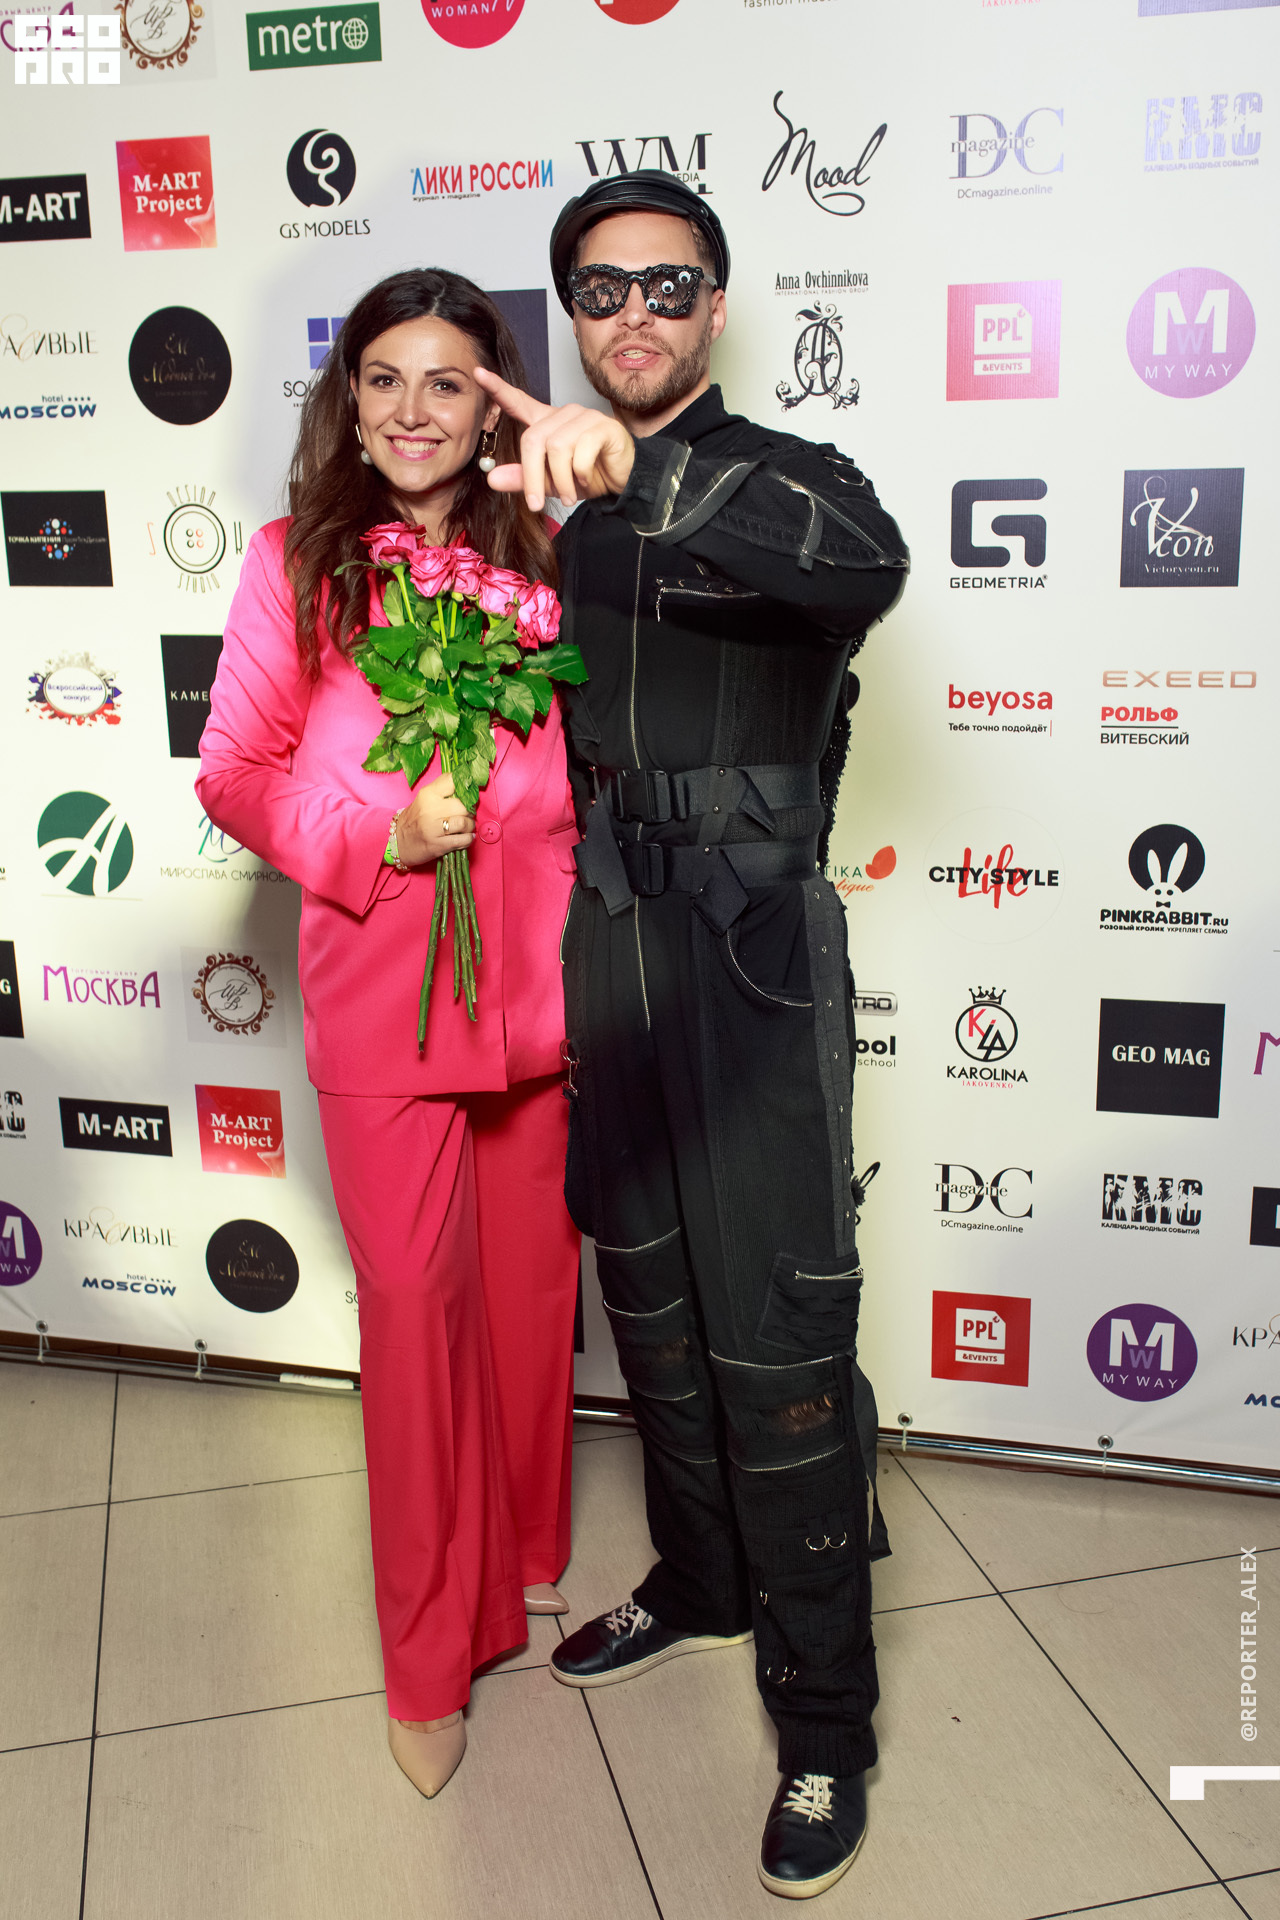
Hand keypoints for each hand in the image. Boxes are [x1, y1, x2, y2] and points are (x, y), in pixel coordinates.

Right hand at [395, 771, 475, 865]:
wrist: (398, 843)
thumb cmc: (415, 819)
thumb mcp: (424, 799)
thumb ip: (442, 790)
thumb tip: (466, 784)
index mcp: (427, 794)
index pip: (453, 781)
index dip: (465, 787)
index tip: (467, 793)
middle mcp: (430, 809)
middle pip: (463, 805)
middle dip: (469, 811)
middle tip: (466, 814)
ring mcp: (433, 828)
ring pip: (465, 823)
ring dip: (469, 826)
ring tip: (465, 827)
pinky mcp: (438, 845)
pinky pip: (463, 840)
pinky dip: (468, 839)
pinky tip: (465, 837)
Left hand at [473, 367, 634, 512]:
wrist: (624, 482)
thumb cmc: (588, 477)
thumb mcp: (549, 483)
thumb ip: (522, 479)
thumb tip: (491, 478)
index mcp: (548, 423)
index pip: (519, 402)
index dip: (498, 389)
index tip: (477, 374)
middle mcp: (564, 415)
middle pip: (533, 440)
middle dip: (532, 477)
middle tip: (536, 504)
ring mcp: (585, 418)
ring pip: (556, 448)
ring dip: (559, 480)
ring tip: (568, 496)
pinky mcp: (603, 427)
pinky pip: (580, 453)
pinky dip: (579, 475)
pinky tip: (586, 480)